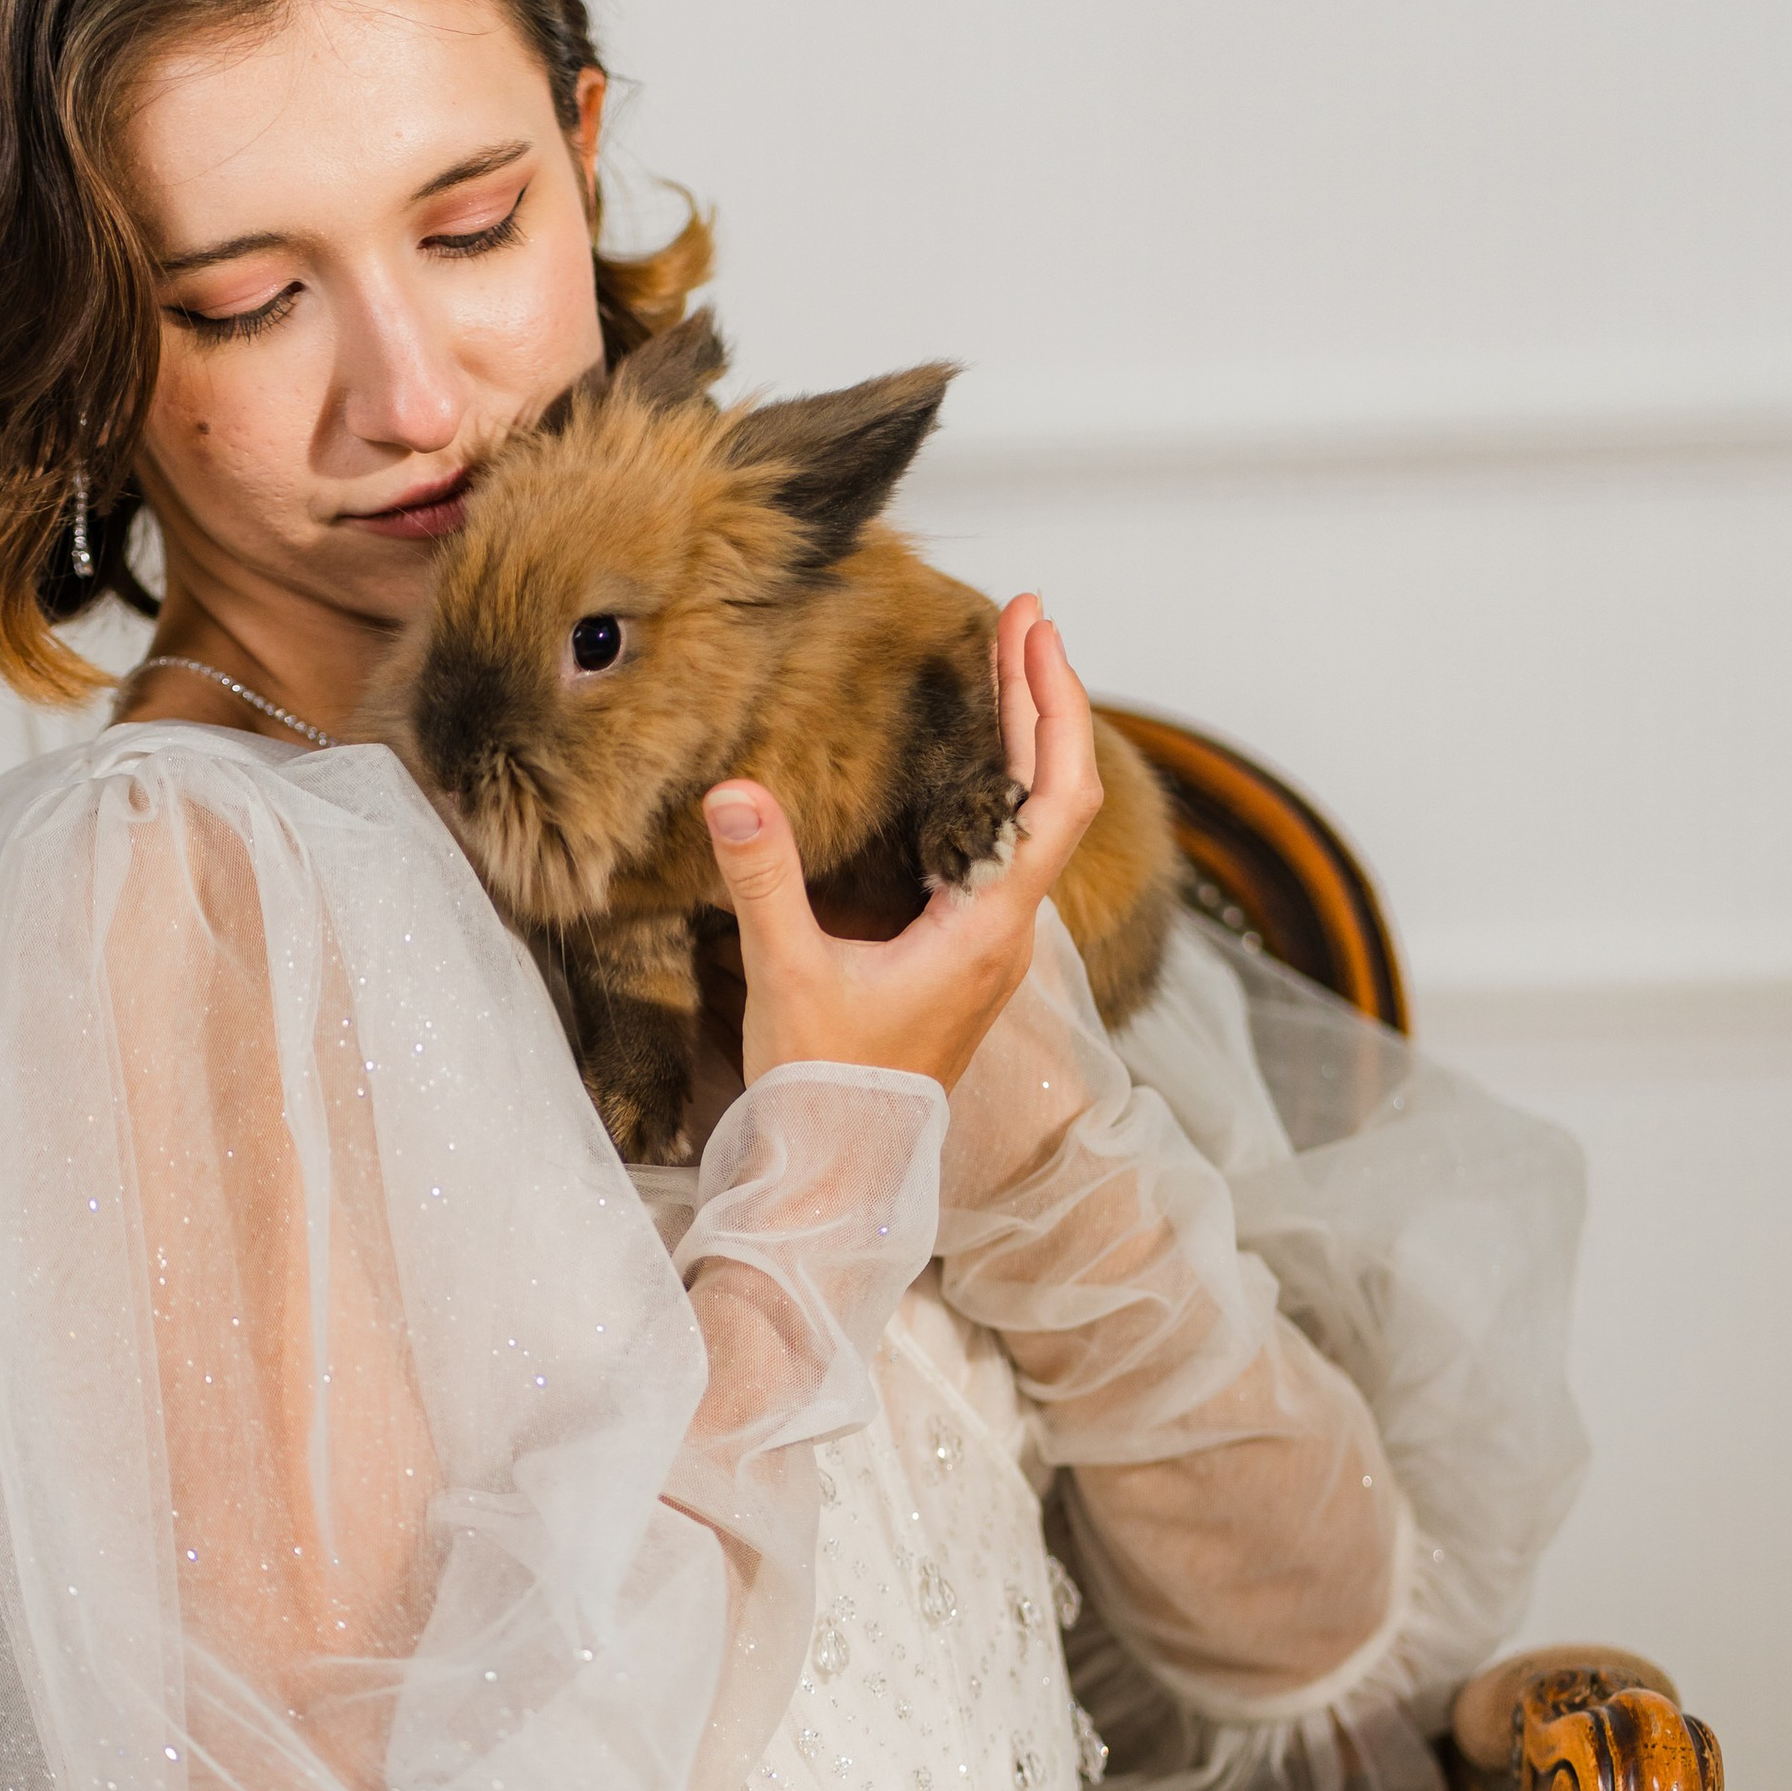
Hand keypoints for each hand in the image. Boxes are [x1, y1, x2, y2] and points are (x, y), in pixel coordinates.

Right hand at [701, 598, 1102, 1095]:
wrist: (840, 1176)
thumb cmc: (825, 1091)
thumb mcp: (787, 978)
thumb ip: (766, 881)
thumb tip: (736, 789)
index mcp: (988, 930)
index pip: (1053, 799)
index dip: (1052, 707)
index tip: (1033, 631)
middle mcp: (1007, 933)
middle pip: (1055, 794)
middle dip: (1044, 698)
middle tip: (1024, 614)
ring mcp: (991, 946)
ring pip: (1034, 821)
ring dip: (1027, 739)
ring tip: (1006, 661)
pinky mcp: (964, 956)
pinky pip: (1001, 849)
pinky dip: (997, 785)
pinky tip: (970, 758)